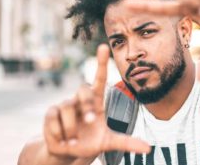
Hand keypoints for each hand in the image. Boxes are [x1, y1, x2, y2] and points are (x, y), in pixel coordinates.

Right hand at [43, 44, 149, 158]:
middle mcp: (80, 100)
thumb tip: (148, 148)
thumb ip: (126, 143)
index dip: (101, 63)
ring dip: (71, 127)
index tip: (104, 46)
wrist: (69, 153)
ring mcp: (65, 105)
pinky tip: (63, 140)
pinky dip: (59, 131)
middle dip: (86, 104)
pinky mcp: (51, 113)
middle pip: (83, 90)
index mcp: (96, 103)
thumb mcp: (109, 143)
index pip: (99, 79)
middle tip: (89, 121)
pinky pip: (53, 117)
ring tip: (73, 141)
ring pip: (66, 107)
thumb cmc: (90, 142)